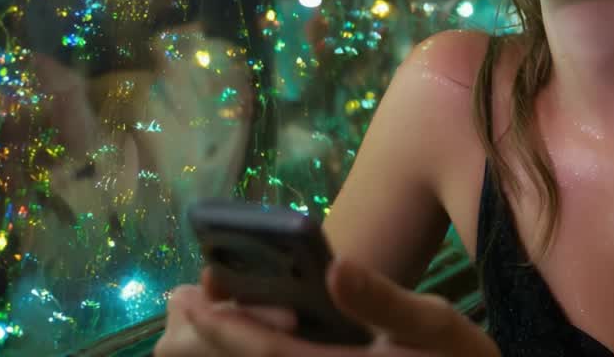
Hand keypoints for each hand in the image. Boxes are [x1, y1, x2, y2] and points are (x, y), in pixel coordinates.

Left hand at [155, 259, 499, 356]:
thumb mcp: (435, 326)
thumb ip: (383, 301)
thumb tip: (336, 265)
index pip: (265, 351)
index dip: (223, 325)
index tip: (189, 299)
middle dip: (211, 340)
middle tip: (178, 307)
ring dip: (229, 350)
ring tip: (200, 324)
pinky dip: (258, 355)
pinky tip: (252, 340)